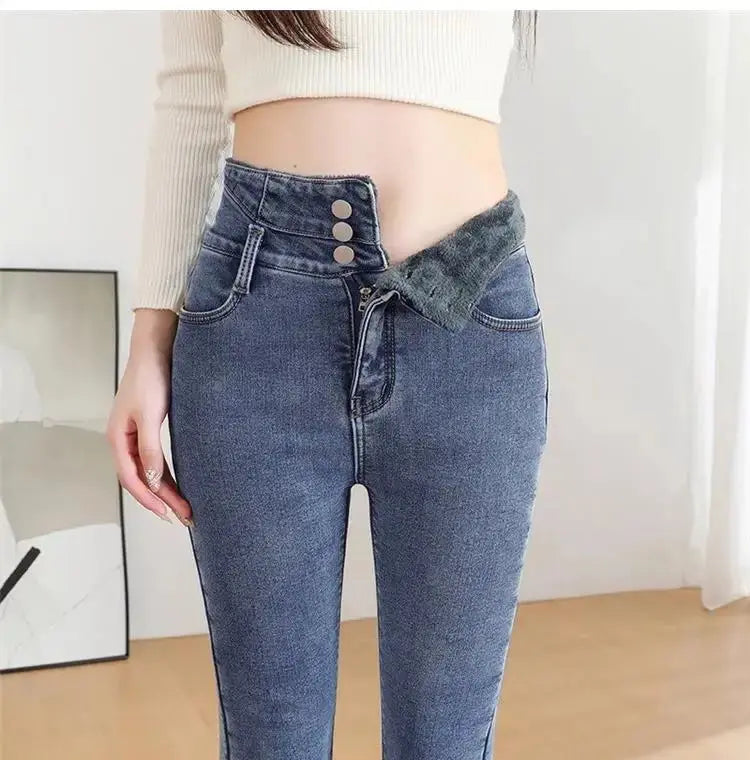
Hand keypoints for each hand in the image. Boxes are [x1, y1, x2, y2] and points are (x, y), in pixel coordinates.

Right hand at [106, 309, 192, 526]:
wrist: (156, 350)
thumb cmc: (150, 379)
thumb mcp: (149, 415)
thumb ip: (149, 448)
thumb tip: (150, 479)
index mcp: (118, 439)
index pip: (131, 478)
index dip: (149, 499)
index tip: (168, 514)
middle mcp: (124, 440)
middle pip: (141, 478)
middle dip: (162, 499)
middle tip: (185, 517)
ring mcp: (136, 435)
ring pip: (149, 471)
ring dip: (166, 489)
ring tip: (185, 507)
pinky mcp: (149, 428)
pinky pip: (155, 459)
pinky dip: (166, 473)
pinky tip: (179, 484)